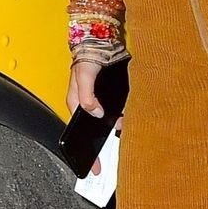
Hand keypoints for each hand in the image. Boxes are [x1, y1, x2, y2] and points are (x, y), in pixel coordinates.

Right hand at [68, 59, 122, 175]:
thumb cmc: (87, 58)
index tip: (96, 166)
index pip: (80, 135)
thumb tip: (96, 113)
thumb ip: (87, 96)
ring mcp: (100, 102)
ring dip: (119, 126)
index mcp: (76, 105)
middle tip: (117, 149)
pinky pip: (118, 112)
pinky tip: (131, 117)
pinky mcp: (110, 97)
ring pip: (109, 122)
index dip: (89, 152)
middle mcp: (88, 106)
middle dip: (107, 141)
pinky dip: (124, 116)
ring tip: (127, 127)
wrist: (100, 42)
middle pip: (97, 131)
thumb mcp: (83, 77)